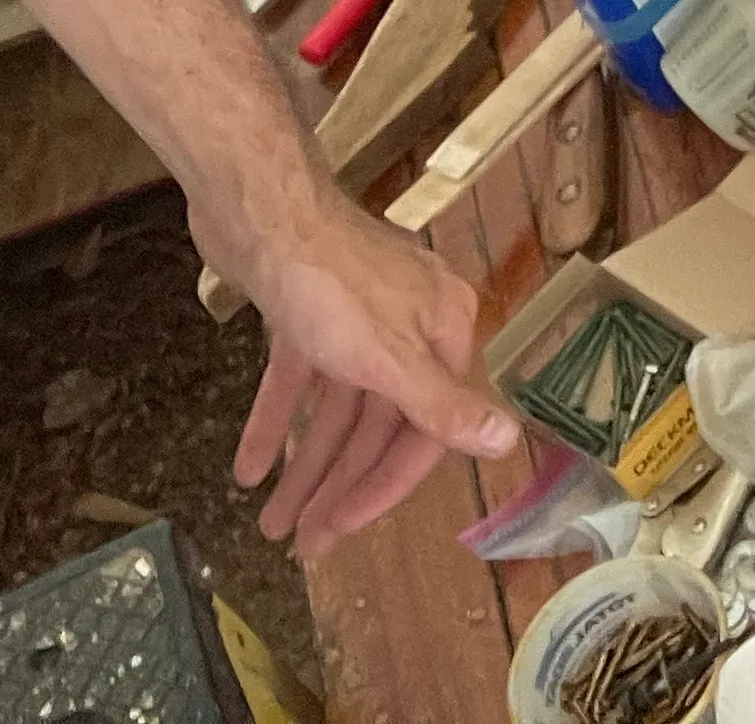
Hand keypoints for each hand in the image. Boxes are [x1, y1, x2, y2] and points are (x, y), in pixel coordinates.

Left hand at [225, 193, 516, 552]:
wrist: (261, 211)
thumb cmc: (333, 284)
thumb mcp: (389, 357)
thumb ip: (442, 406)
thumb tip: (507, 443)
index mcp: (443, 332)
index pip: (426, 429)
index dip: (382, 487)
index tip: (338, 530)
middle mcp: (409, 326)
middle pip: (378, 424)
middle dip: (337, 485)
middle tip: (301, 542)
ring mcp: (357, 319)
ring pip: (336, 408)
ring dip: (304, 464)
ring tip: (269, 520)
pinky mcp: (309, 312)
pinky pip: (298, 380)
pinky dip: (275, 422)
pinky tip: (248, 468)